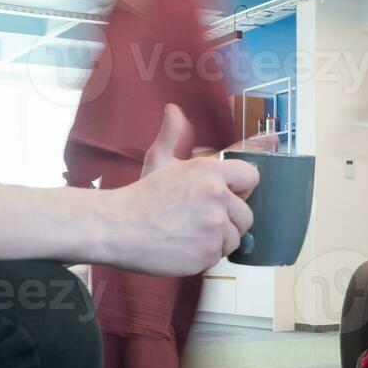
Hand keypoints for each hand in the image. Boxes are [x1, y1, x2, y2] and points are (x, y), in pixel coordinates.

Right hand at [99, 105, 258, 275]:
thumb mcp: (158, 160)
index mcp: (209, 171)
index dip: (240, 189)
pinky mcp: (208, 252)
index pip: (251, 177)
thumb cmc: (140, 197)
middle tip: (200, 220)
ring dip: (217, 240)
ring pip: (234, 238)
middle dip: (228, 220)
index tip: (224, 196)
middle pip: (246, 215)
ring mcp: (214, 226)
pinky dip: (205, 256)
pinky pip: (219, 257)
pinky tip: (185, 247)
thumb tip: (173, 110)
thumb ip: (173, 135)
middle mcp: (217, 196)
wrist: (116, 228)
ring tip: (190, 233)